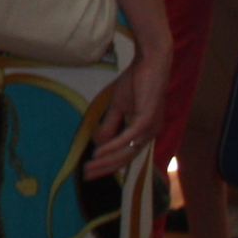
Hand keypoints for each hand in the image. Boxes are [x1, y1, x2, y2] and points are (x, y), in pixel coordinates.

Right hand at [85, 30, 170, 179]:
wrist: (150, 62)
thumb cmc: (137, 81)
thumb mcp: (118, 106)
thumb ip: (110, 125)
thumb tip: (97, 143)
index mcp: (144, 132)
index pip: (126, 155)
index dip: (108, 165)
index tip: (90, 172)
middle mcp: (150, 134)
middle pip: (126, 158)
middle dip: (105, 168)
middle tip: (87, 176)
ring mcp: (150, 128)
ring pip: (127, 152)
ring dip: (107, 161)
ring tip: (90, 167)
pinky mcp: (147, 119)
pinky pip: (128, 138)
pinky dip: (113, 146)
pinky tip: (99, 152)